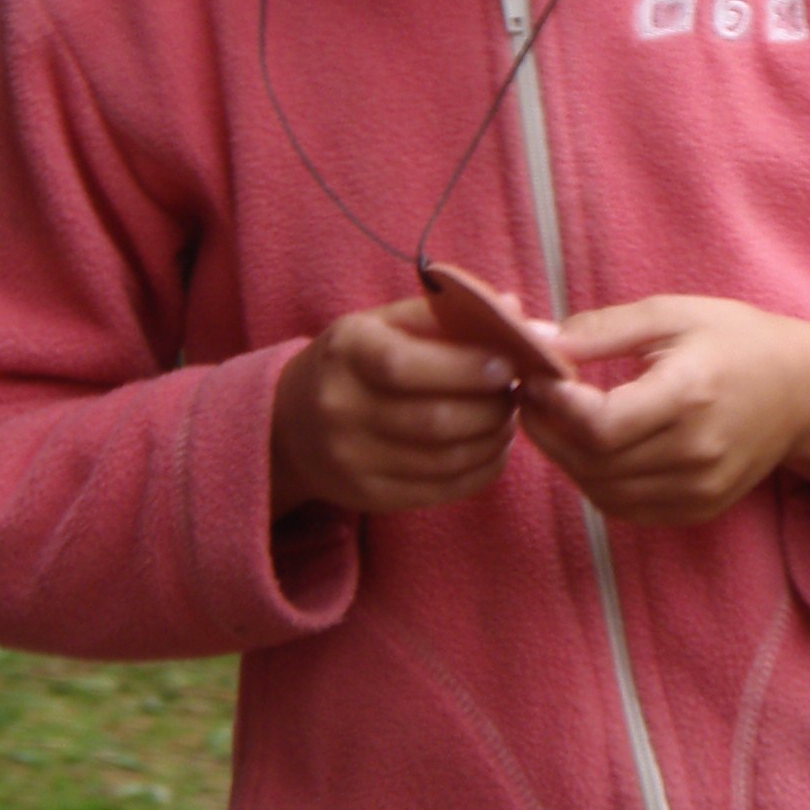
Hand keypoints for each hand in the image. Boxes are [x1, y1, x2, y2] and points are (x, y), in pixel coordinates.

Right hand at [271, 294, 518, 517]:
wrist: (291, 425)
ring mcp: (352, 460)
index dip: (465, 367)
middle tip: (517, 392)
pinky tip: (493, 448)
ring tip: (507, 417)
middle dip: (492, 407)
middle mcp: (341, 409)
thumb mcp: (385, 324)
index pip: (405, 365)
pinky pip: (441, 490)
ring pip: (445, 460)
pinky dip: (481, 470)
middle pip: (434, 420)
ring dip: (493, 439)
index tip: (507, 364)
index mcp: (346, 353)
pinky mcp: (369, 498)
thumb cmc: (355, 362)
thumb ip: (448, 315)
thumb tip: (518, 312)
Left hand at [519, 295, 809, 524]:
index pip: (601, 425)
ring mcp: (701, 487)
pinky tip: (591, 448)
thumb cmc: (735, 340)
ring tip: (556, 421)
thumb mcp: (671, 314)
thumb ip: (602, 329)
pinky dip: (596, 482)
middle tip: (531, 398)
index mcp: (689, 394)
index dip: (554, 406)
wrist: (802, 389)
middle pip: (594, 462)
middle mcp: (697, 451)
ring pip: (602, 492)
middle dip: (547, 431)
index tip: (536, 378)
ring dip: (566, 460)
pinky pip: (626, 508)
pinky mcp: (700, 507)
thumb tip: (539, 343)